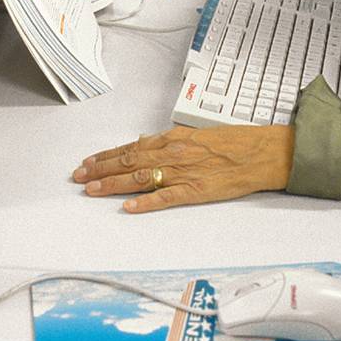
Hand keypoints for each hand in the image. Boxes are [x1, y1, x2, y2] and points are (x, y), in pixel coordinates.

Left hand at [72, 125, 293, 212]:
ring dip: (113, 184)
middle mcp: (173, 153)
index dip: (106, 156)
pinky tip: (128, 207)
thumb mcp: (196, 134)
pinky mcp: (196, 190)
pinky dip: (145, 202)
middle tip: (79, 178)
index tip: (88, 162)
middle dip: (100, 170)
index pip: (131, 148)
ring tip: (91, 190)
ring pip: (140, 178)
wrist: (262, 152)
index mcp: (173, 139)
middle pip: (129, 162)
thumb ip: (169, 140)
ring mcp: (183, 172)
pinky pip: (165, 197)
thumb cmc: (234, 143)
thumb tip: (145, 141)